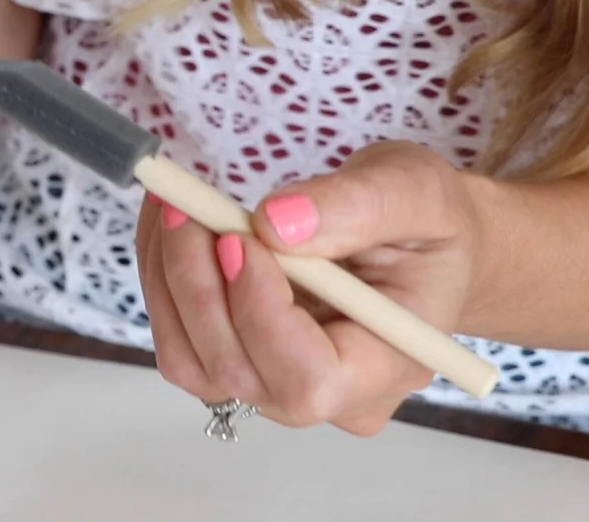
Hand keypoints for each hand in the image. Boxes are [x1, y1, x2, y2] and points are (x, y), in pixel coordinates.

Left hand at [135, 141, 492, 435]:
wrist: (415, 244)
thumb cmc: (426, 224)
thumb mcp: (414, 190)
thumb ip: (356, 205)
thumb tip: (274, 224)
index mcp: (388, 365)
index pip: (309, 379)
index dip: (260, 315)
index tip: (237, 238)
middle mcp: (329, 398)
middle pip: (236, 372)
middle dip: (197, 284)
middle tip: (185, 205)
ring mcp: (274, 387)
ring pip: (190, 359)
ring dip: (167, 279)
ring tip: (174, 204)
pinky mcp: (236, 362)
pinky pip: (179, 339)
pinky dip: (162, 279)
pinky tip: (169, 226)